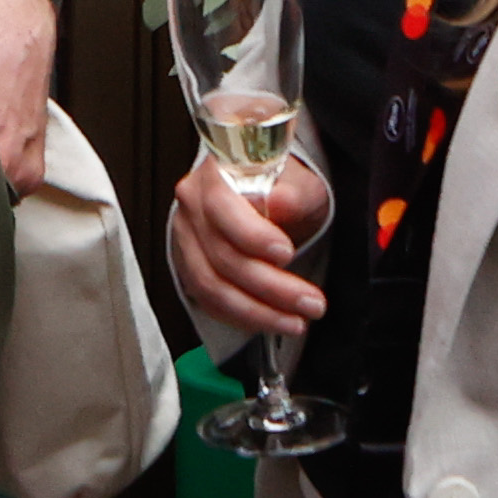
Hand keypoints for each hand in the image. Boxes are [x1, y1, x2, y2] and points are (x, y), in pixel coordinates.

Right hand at [166, 144, 330, 349]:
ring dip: (257, 311)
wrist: (265, 196)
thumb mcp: (299, 182)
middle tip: (310, 302)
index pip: (222, 208)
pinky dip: (241, 317)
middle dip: (271, 286)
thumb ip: (292, 192)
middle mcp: (192, 206)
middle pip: (221, 256)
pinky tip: (271, 321)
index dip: (252, 235)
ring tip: (295, 321)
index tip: (285, 253)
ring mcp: (186, 239)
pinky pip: (208, 302)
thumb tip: (280, 202)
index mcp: (214, 176)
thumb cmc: (282, 187)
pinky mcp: (190, 267)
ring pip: (211, 286)